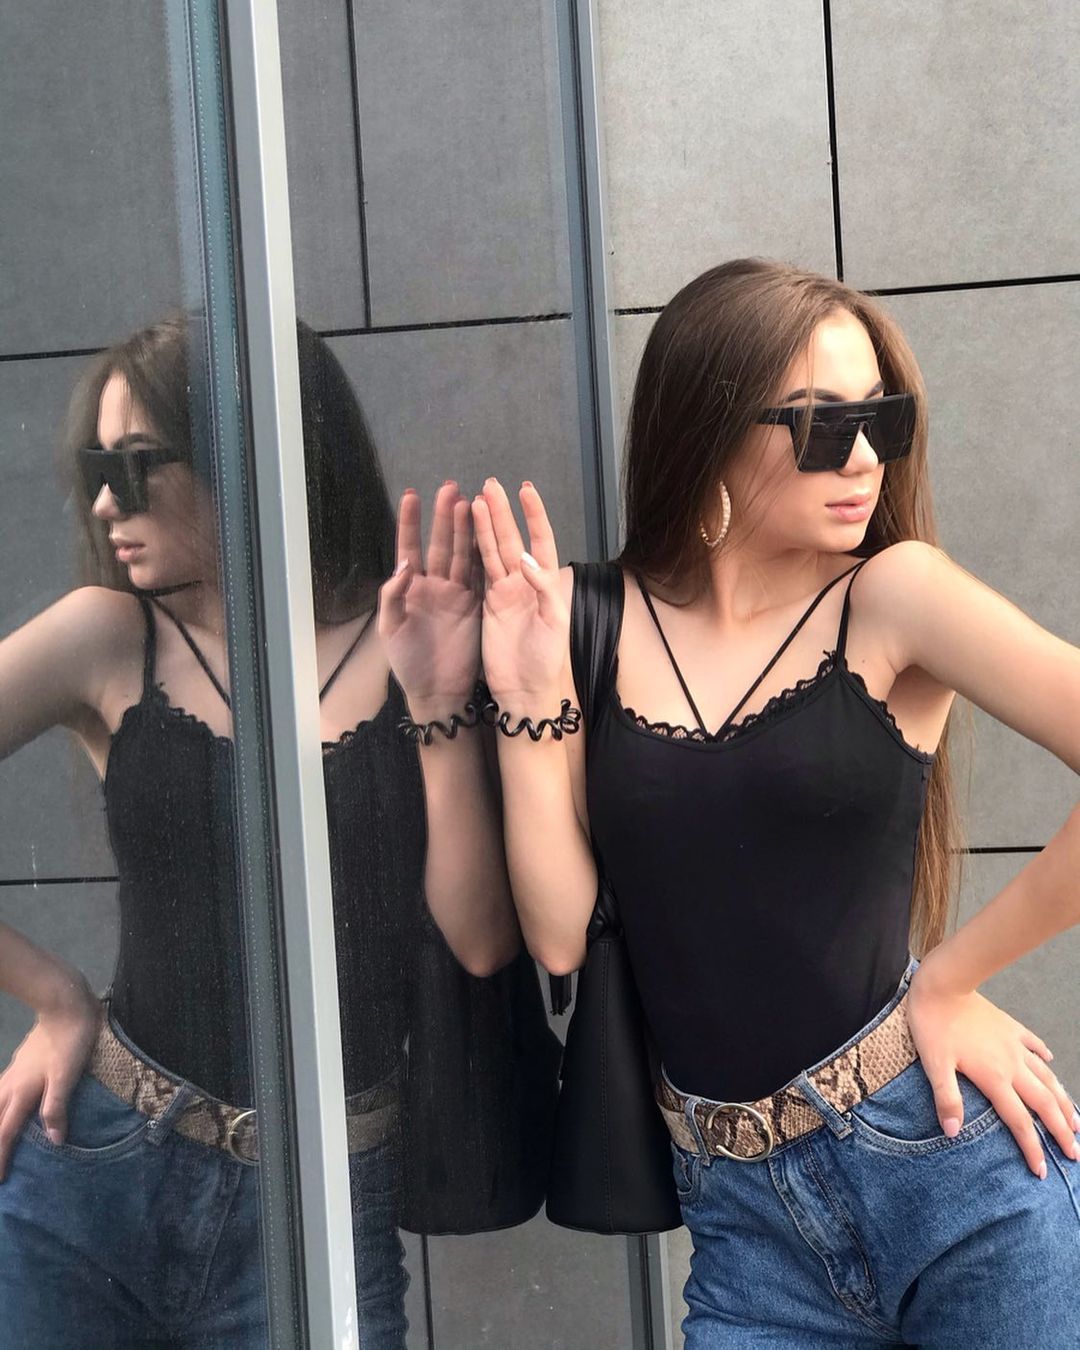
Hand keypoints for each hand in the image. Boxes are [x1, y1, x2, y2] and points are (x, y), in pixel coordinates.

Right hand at [0, 985, 101, 1180]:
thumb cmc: (70, 1042)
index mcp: (23, 1092)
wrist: (64, 1005)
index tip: (0, 1180)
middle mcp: (12, 1085)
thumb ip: (57, 1107)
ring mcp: (13, 1072)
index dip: (1, 1157)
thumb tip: (55, 1140)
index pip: (6, 1132)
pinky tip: (3, 1105)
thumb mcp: (68, 1076)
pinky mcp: (19, 1063)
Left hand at [379, 481, 482, 711]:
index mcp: (410, 588)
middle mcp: (434, 585)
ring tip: (470, 503)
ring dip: (465, 529)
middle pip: (439, 544)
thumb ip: (393, 595)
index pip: (409, 547)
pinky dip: (483, 555)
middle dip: (444, 516)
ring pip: (461, 554)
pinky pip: (479, 576)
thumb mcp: (390, 630)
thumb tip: (404, 565)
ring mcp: (456, 594)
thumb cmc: (407, 663)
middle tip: (451, 487)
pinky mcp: (475, 606)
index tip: (412, 495)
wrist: (437, 692)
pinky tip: (488, 533)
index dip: (410, 522)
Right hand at [471, 478, 568, 700]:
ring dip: (483, 526)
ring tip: (472, 499)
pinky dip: (471, 551)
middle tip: (490, 484)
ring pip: (491, 551)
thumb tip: (526, 559)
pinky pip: (477, 572)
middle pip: (511, 539)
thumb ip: (544, 588)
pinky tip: (463, 531)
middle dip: (502, 512)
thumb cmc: (545, 660)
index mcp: (545, 583)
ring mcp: (503, 591)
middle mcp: (523, 582)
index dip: (534, 515)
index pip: (540, 540)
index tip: (525, 489)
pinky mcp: (485, 604)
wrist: (523, 690)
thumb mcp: (554, 624)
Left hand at [905, 965, 1079, 1176]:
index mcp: (994, 1077)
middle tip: (1075, 1153)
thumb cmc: (934, 1025)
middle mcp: (1012, 1064)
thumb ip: (946, 1098)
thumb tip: (952, 1132)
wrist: (944, 984)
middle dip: (1061, 1131)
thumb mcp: (934, 1064)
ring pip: (1047, 1077)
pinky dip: (1045, 1057)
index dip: (1032, 1148)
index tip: (1042, 1171)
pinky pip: (1035, 1045)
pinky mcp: (1010, 1026)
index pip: (1019, 1121)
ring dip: (1063, 1101)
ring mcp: (1014, 1044)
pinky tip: (1051, 1061)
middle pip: (1044, 1103)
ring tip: (1076, 1121)